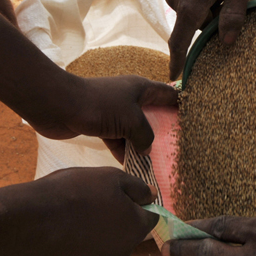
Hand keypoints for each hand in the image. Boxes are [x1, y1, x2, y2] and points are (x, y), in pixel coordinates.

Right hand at [5, 167, 158, 255]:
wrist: (29, 220)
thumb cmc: (72, 193)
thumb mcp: (110, 177)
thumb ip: (137, 187)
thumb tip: (152, 195)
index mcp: (135, 229)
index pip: (150, 218)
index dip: (137, 205)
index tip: (119, 196)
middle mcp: (121, 255)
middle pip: (126, 236)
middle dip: (115, 221)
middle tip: (90, 204)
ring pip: (103, 250)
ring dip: (94, 237)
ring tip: (71, 219)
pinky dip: (73, 251)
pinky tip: (58, 237)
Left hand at [29, 75, 177, 161]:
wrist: (59, 106)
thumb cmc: (100, 106)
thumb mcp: (131, 119)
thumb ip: (145, 135)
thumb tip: (146, 149)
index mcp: (141, 88)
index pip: (169, 94)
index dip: (182, 104)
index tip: (195, 118)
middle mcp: (130, 98)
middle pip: (153, 114)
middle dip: (164, 130)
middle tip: (178, 148)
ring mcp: (115, 112)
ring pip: (135, 130)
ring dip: (143, 145)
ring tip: (157, 163)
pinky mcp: (101, 125)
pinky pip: (119, 140)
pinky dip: (125, 152)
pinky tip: (133, 167)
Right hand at [165, 0, 251, 79]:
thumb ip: (235, 15)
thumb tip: (229, 43)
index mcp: (193, 4)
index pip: (181, 42)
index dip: (179, 62)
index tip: (176, 78)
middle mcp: (176, 0)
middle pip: (195, 26)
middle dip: (212, 20)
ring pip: (192, 12)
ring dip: (207, 6)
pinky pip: (187, 0)